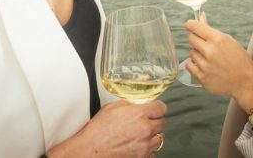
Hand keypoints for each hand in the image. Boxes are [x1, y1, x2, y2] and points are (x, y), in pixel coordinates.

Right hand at [48, 100, 165, 157]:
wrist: (90, 151)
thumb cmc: (97, 131)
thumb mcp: (112, 108)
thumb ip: (129, 103)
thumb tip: (138, 101)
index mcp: (139, 114)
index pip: (161, 107)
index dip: (157, 107)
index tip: (154, 109)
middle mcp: (145, 129)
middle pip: (162, 123)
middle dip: (154, 121)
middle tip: (144, 122)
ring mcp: (145, 146)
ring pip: (159, 138)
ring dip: (152, 136)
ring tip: (140, 135)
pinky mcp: (142, 157)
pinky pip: (153, 152)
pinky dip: (147, 149)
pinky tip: (137, 146)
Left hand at [185, 16, 252, 112]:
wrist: (245, 81)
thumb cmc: (239, 59)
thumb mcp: (228, 40)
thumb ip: (211, 30)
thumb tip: (201, 17)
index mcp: (218, 40)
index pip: (195, 27)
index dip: (191, 24)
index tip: (189, 25)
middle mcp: (210, 52)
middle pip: (191, 38)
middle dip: (196, 39)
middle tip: (205, 44)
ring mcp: (205, 66)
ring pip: (192, 52)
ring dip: (198, 54)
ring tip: (210, 58)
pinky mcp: (202, 77)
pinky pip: (189, 65)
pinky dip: (194, 64)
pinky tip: (204, 65)